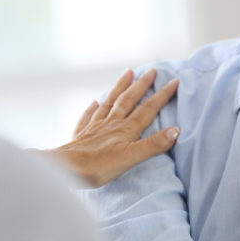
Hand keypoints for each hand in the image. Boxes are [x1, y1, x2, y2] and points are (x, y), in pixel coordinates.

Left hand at [44, 68, 179, 186]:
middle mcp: (111, 123)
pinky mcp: (81, 136)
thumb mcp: (131, 158)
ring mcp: (95, 127)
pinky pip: (87, 118)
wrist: (64, 169)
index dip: (162, 95)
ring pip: (110, 102)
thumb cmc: (97, 166)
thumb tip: (176, 130)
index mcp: (126, 128)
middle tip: (151, 70)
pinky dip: (92, 108)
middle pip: (129, 99)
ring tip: (127, 73)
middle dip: (142, 84)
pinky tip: (94, 102)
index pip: (148, 108)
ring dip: (120, 87)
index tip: (174, 81)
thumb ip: (153, 144)